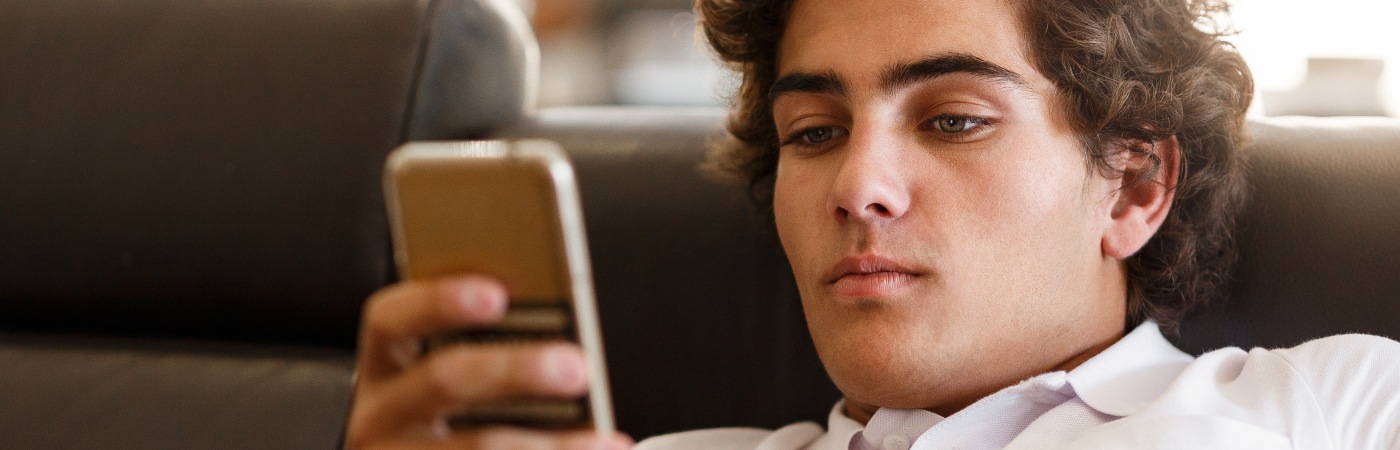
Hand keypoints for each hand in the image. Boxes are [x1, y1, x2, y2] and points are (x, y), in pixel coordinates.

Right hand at [345, 275, 631, 449]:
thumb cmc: (448, 415)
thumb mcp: (446, 376)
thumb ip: (487, 346)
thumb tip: (559, 337)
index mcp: (386, 364)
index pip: (391, 318)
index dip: (440, 300)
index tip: (498, 293)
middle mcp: (381, 414)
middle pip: (443, 380)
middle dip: (515, 370)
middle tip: (576, 368)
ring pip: (477, 446)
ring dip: (546, 443)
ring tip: (602, 439)